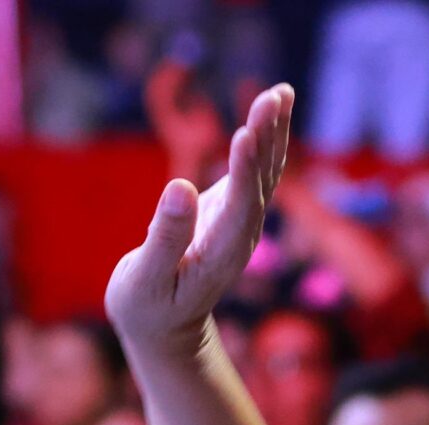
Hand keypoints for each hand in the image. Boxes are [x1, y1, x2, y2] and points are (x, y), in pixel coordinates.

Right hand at [105, 85, 293, 363]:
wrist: (167, 329)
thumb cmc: (148, 307)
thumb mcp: (146, 280)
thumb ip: (164, 237)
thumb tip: (181, 188)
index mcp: (220, 253)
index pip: (240, 207)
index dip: (245, 172)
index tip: (246, 135)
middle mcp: (240, 235)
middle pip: (261, 182)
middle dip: (266, 139)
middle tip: (273, 97)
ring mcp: (241, 221)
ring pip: (265, 171)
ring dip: (273, 131)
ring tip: (281, 92)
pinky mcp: (233, 207)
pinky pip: (255, 168)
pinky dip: (264, 137)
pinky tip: (271, 106)